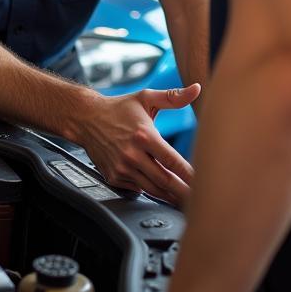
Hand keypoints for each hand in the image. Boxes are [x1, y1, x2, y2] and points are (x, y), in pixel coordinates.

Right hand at [75, 84, 199, 205]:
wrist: (86, 118)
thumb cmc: (119, 108)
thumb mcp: (146, 98)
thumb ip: (173, 97)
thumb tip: (196, 88)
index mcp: (144, 135)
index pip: (172, 160)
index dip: (189, 175)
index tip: (204, 183)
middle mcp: (132, 154)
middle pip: (165, 181)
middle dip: (184, 193)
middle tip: (200, 201)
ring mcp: (122, 168)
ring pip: (152, 190)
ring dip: (170, 197)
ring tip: (185, 202)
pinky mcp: (114, 177)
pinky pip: (138, 189)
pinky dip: (150, 190)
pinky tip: (161, 190)